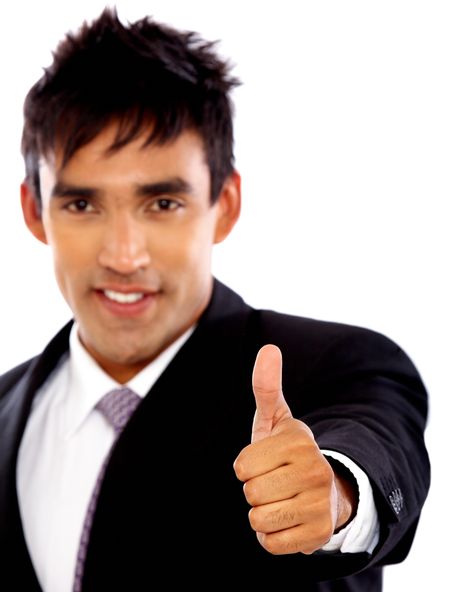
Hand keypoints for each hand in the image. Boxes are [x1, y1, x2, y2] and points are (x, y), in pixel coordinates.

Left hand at [233, 344, 356, 554]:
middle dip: (255, 489)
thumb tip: (268, 348)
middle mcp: (314, 471)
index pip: (242, 467)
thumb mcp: (275, 419)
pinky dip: (271, 536)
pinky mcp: (318, 535)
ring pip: (258, 520)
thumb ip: (267, 386)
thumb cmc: (287, 452)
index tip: (266, 461)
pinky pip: (270, 544)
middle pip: (250, 493)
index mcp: (299, 442)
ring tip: (281, 499)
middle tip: (275, 481)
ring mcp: (320, 505)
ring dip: (262, 514)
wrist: (323, 490)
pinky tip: (288, 520)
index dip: (246, 466)